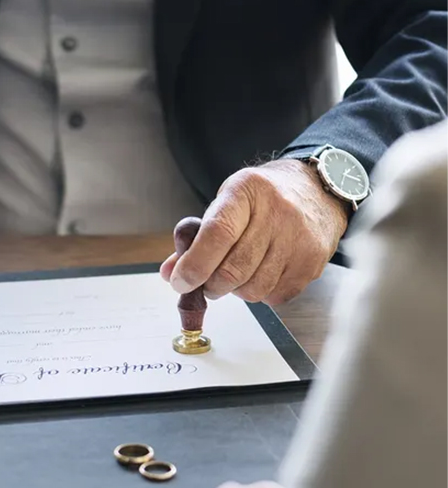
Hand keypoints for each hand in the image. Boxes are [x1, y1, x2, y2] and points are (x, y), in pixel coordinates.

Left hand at [161, 160, 347, 304]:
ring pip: (254, 289)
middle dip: (212, 286)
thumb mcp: (227, 204)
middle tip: (207, 283)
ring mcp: (298, 238)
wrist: (317, 191)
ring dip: (237, 291)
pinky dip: (261, 293)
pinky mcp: (312, 262)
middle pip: (234, 269)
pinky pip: (275, 296)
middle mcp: (276, 212)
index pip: (217, 233)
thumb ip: (198, 239)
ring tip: (239, 274)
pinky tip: (263, 273)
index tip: (180, 282)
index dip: (194, 264)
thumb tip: (170, 273)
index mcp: (246, 191)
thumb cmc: (264, 199)